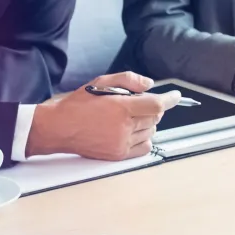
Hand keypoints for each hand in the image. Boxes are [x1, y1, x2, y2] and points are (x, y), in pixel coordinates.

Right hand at [27, 72, 180, 159]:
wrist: (58, 128)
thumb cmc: (78, 104)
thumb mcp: (101, 82)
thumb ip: (128, 80)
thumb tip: (149, 85)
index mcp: (121, 108)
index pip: (156, 105)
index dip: (170, 100)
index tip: (176, 96)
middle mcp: (124, 128)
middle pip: (155, 118)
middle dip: (151, 109)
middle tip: (134, 105)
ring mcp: (121, 143)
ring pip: (151, 131)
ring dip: (146, 123)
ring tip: (127, 118)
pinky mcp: (117, 155)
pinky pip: (144, 147)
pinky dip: (144, 138)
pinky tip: (131, 131)